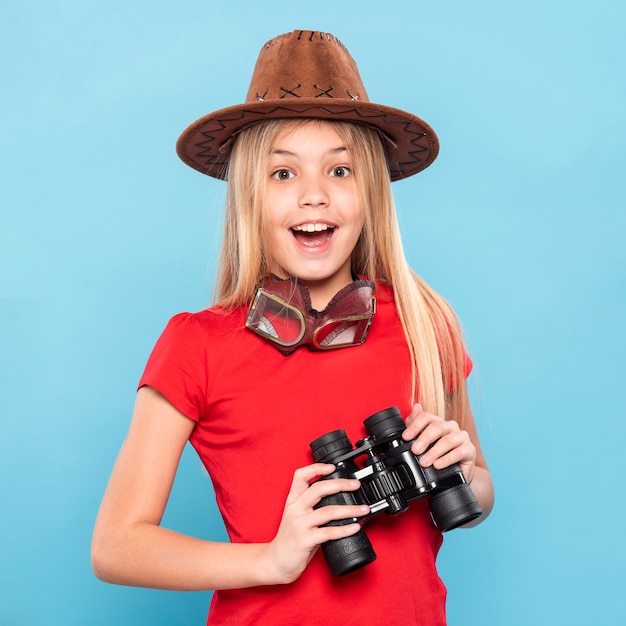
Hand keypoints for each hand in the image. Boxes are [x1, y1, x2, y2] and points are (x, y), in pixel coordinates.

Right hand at [265, 463, 368, 584]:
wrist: (275, 562)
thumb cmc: (290, 540)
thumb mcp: (297, 517)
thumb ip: (312, 507)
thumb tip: (340, 500)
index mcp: (293, 501)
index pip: (300, 476)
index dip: (316, 468)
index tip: (333, 467)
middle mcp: (295, 509)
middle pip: (318, 489)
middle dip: (340, 484)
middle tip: (356, 485)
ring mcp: (299, 524)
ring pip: (328, 511)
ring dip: (350, 509)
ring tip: (364, 509)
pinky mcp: (304, 540)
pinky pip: (328, 532)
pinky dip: (344, 529)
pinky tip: (355, 527)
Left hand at [402, 404, 476, 483]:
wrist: (456, 473)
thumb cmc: (438, 456)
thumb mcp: (424, 442)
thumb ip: (416, 425)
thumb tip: (415, 407)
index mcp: (438, 422)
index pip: (426, 417)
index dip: (415, 426)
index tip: (405, 437)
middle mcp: (451, 427)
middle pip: (437, 427)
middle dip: (424, 438)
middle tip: (415, 450)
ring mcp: (461, 437)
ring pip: (447, 441)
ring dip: (434, 452)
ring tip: (424, 462)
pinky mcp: (470, 450)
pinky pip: (459, 453)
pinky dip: (447, 459)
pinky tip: (438, 465)